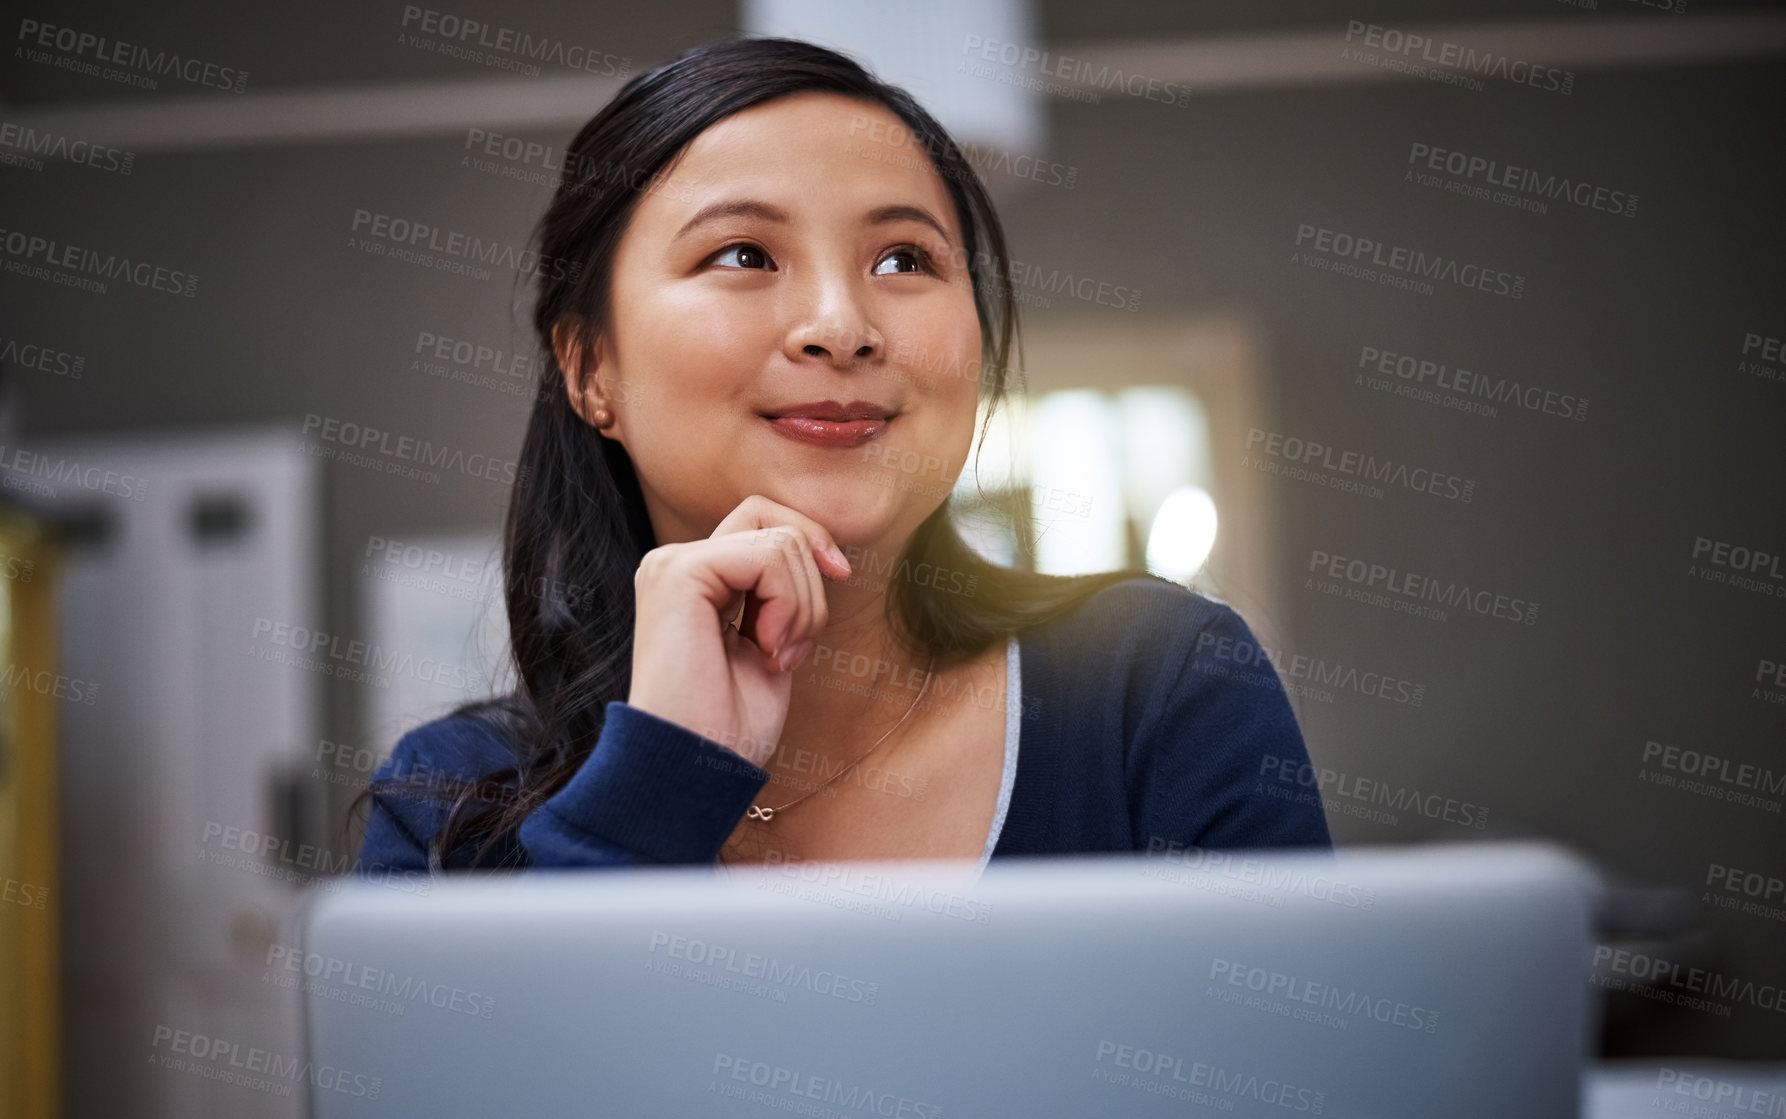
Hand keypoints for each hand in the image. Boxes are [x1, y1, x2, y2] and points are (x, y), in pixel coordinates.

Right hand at [626, 495, 851, 767]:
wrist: (694, 769)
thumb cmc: (730, 726)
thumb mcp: (771, 644)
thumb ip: (781, 595)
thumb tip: (825, 555)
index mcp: (695, 581)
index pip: (765, 522)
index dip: (811, 539)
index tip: (842, 575)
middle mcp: (676, 564)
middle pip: (774, 521)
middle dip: (810, 583)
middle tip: (794, 648)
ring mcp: (672, 565)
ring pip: (780, 542)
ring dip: (803, 608)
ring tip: (777, 658)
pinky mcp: (678, 574)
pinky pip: (768, 557)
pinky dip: (789, 606)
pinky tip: (767, 649)